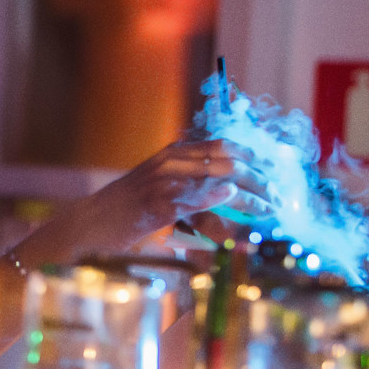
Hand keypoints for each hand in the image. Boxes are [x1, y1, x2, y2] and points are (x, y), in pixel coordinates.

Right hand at [95, 138, 272, 241]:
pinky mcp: (157, 204)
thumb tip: (227, 195)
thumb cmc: (125, 212)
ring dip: (247, 194)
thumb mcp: (159, 191)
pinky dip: (215, 196)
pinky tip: (233, 196)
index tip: (275, 167)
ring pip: (216, 179)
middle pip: (226, 160)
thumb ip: (191, 189)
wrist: (89, 223)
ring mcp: (163, 181)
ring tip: (269, 207)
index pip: (222, 146)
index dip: (253, 155)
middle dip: (257, 176)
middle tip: (279, 193)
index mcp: (172, 154)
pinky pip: (193, 198)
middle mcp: (170, 162)